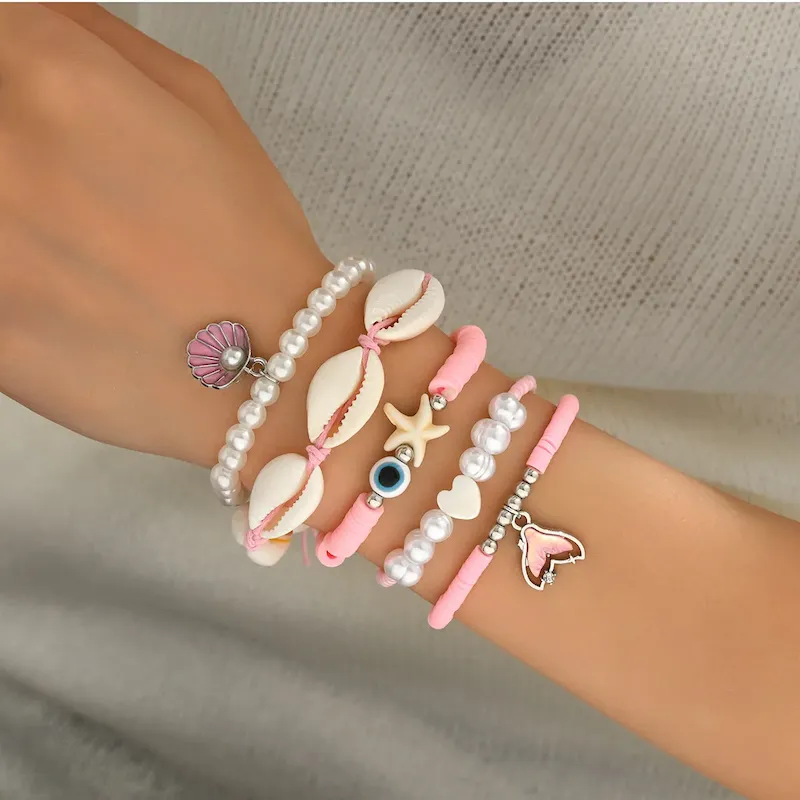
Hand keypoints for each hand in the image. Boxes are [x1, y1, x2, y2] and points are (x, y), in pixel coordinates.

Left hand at [0, 4, 326, 464]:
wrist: (266, 369)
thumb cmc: (246, 248)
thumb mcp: (200, 103)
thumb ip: (93, 35)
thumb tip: (30, 19)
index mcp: (53, 76)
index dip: (17, 80)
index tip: (33, 108)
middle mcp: (3, 154)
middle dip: (20, 152)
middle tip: (70, 191)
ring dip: (19, 217)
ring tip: (73, 244)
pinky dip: (13, 278)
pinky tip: (61, 288)